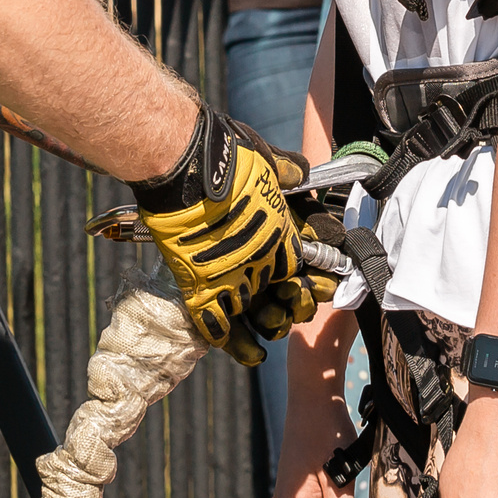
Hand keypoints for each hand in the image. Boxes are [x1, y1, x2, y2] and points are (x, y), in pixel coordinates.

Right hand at [127, 110, 314, 363]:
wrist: (187, 166)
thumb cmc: (227, 156)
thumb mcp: (266, 159)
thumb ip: (285, 171)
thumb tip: (300, 171)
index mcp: (282, 235)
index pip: (301, 266)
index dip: (305, 276)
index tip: (309, 282)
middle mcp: (261, 262)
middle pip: (279, 295)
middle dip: (286, 306)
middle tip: (287, 312)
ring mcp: (231, 277)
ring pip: (250, 313)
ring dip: (256, 327)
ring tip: (262, 340)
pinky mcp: (198, 286)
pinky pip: (212, 323)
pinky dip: (219, 335)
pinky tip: (220, 341)